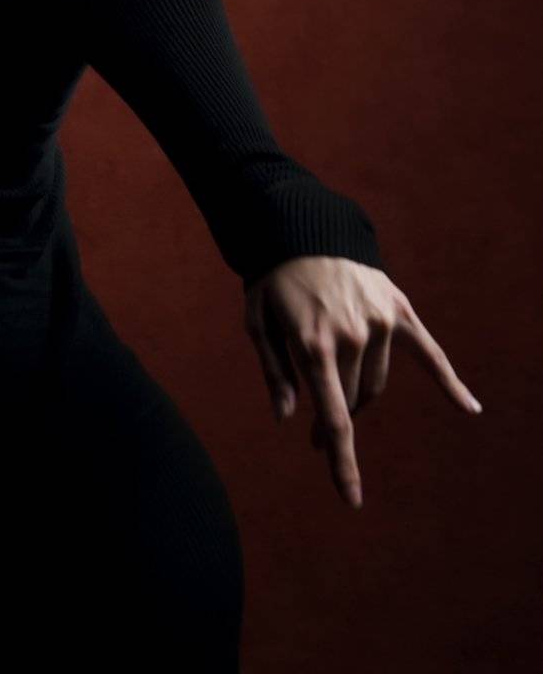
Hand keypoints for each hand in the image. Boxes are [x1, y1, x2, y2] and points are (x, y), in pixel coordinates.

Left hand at [243, 256, 482, 508]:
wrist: (302, 228)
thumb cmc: (273, 281)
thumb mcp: (257, 323)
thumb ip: (274, 372)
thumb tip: (287, 416)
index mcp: (314, 345)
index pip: (334, 417)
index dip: (341, 460)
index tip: (351, 499)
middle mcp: (352, 336)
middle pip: (352, 401)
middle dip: (334, 420)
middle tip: (314, 433)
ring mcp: (378, 322)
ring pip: (376, 381)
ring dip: (358, 394)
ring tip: (334, 388)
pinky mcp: (397, 309)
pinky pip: (428, 351)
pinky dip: (449, 381)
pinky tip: (470, 408)